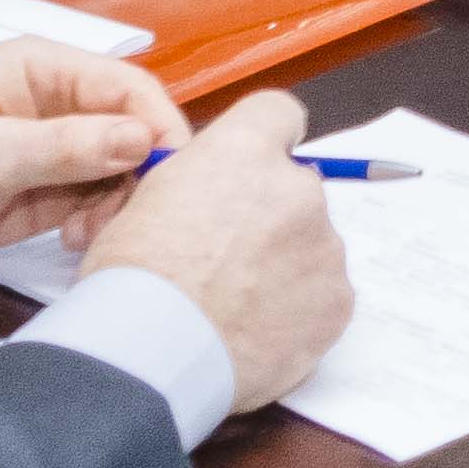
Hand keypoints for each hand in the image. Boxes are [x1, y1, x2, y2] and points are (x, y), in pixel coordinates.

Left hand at [0, 38, 190, 265]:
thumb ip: (63, 148)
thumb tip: (143, 139)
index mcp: (45, 70)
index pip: (129, 87)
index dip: (160, 126)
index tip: (172, 176)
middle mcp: (61, 103)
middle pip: (136, 130)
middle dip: (139, 174)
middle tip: (121, 220)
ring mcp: (58, 148)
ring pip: (124, 169)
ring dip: (118, 204)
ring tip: (84, 236)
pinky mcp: (50, 189)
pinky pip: (99, 199)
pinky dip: (99, 222)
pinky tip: (73, 242)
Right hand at [81, 87, 353, 411]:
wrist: (151, 353)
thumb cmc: (130, 280)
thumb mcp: (142, 204)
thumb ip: (193, 184)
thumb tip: (205, 197)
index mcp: (243, 152)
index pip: (278, 114)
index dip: (264, 141)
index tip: (249, 170)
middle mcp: (297, 188)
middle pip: (295, 188)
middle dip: (268, 217)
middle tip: (225, 260)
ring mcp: (326, 246)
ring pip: (311, 246)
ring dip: (283, 267)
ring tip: (233, 308)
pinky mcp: (338, 301)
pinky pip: (322, 296)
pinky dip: (297, 312)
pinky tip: (254, 333)